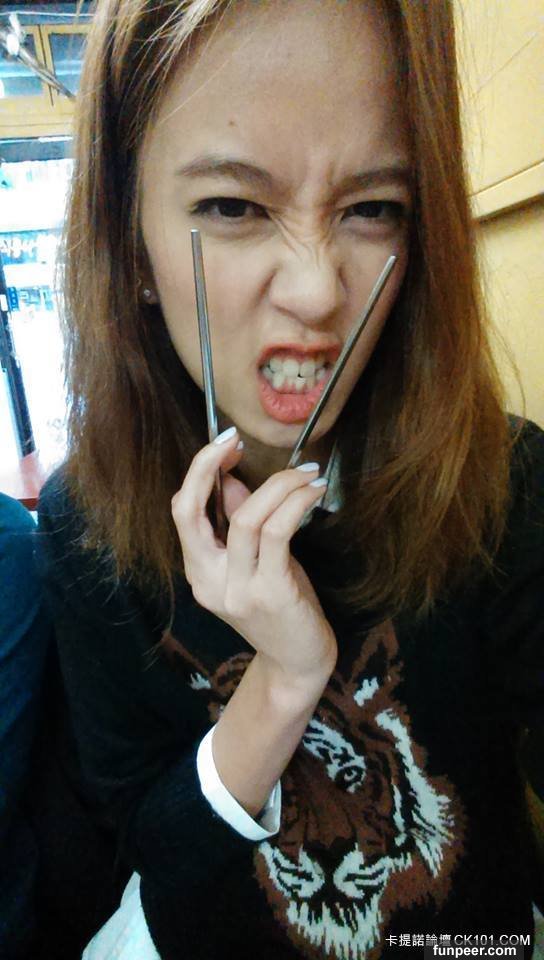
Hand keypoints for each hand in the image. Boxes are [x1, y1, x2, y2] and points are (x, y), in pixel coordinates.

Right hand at [171, 427, 337, 689]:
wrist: (298, 664)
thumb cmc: (281, 608)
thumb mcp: (255, 562)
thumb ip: (239, 524)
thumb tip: (232, 478)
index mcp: (198, 571)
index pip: (181, 511)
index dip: (198, 471)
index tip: (225, 444)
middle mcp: (208, 582)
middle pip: (189, 511)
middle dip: (206, 466)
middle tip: (235, 439)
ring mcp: (236, 590)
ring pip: (245, 518)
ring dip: (278, 484)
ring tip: (307, 471)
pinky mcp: (270, 593)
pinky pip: (277, 534)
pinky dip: (295, 503)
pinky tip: (313, 491)